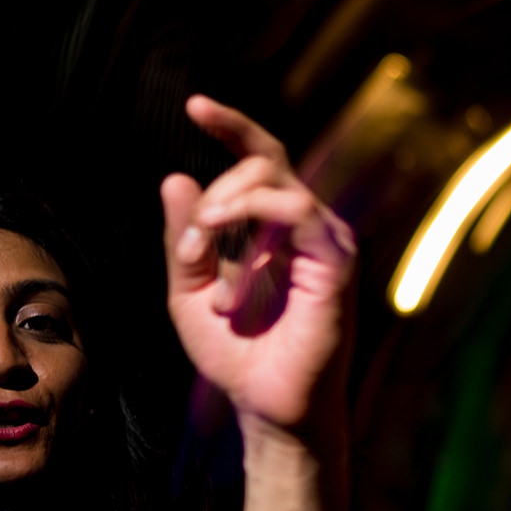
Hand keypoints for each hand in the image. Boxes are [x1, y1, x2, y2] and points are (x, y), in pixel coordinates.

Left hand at [159, 98, 354, 438]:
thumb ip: (183, 239)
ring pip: (276, 182)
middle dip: (214, 197)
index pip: (261, 159)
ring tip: (206, 268)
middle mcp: (306, 228)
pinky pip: (298, 210)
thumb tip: (175, 176)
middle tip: (191, 249)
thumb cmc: (236, 355)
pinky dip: (254, 216)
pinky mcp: (335, 262)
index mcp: (275, 230)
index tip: (194, 105)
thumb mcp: (188, 290)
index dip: (231, 125)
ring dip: (227, 213)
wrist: (267, 406)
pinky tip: (227, 249)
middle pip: (263, 164)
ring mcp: (326, 242)